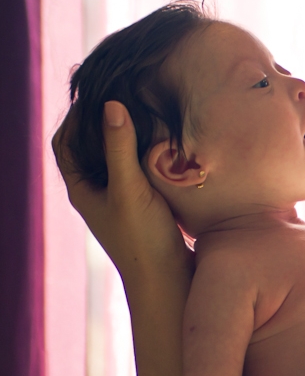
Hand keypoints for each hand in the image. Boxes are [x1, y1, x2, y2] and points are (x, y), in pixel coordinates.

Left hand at [51, 100, 191, 284]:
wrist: (169, 282)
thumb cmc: (143, 239)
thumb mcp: (130, 189)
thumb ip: (120, 148)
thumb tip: (110, 104)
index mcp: (82, 191)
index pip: (64, 143)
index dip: (75, 116)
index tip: (97, 92)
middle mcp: (98, 195)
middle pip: (89, 149)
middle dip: (101, 123)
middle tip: (122, 97)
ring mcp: (121, 202)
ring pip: (115, 161)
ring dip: (126, 139)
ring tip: (144, 115)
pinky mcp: (145, 208)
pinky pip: (139, 173)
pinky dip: (147, 156)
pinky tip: (166, 147)